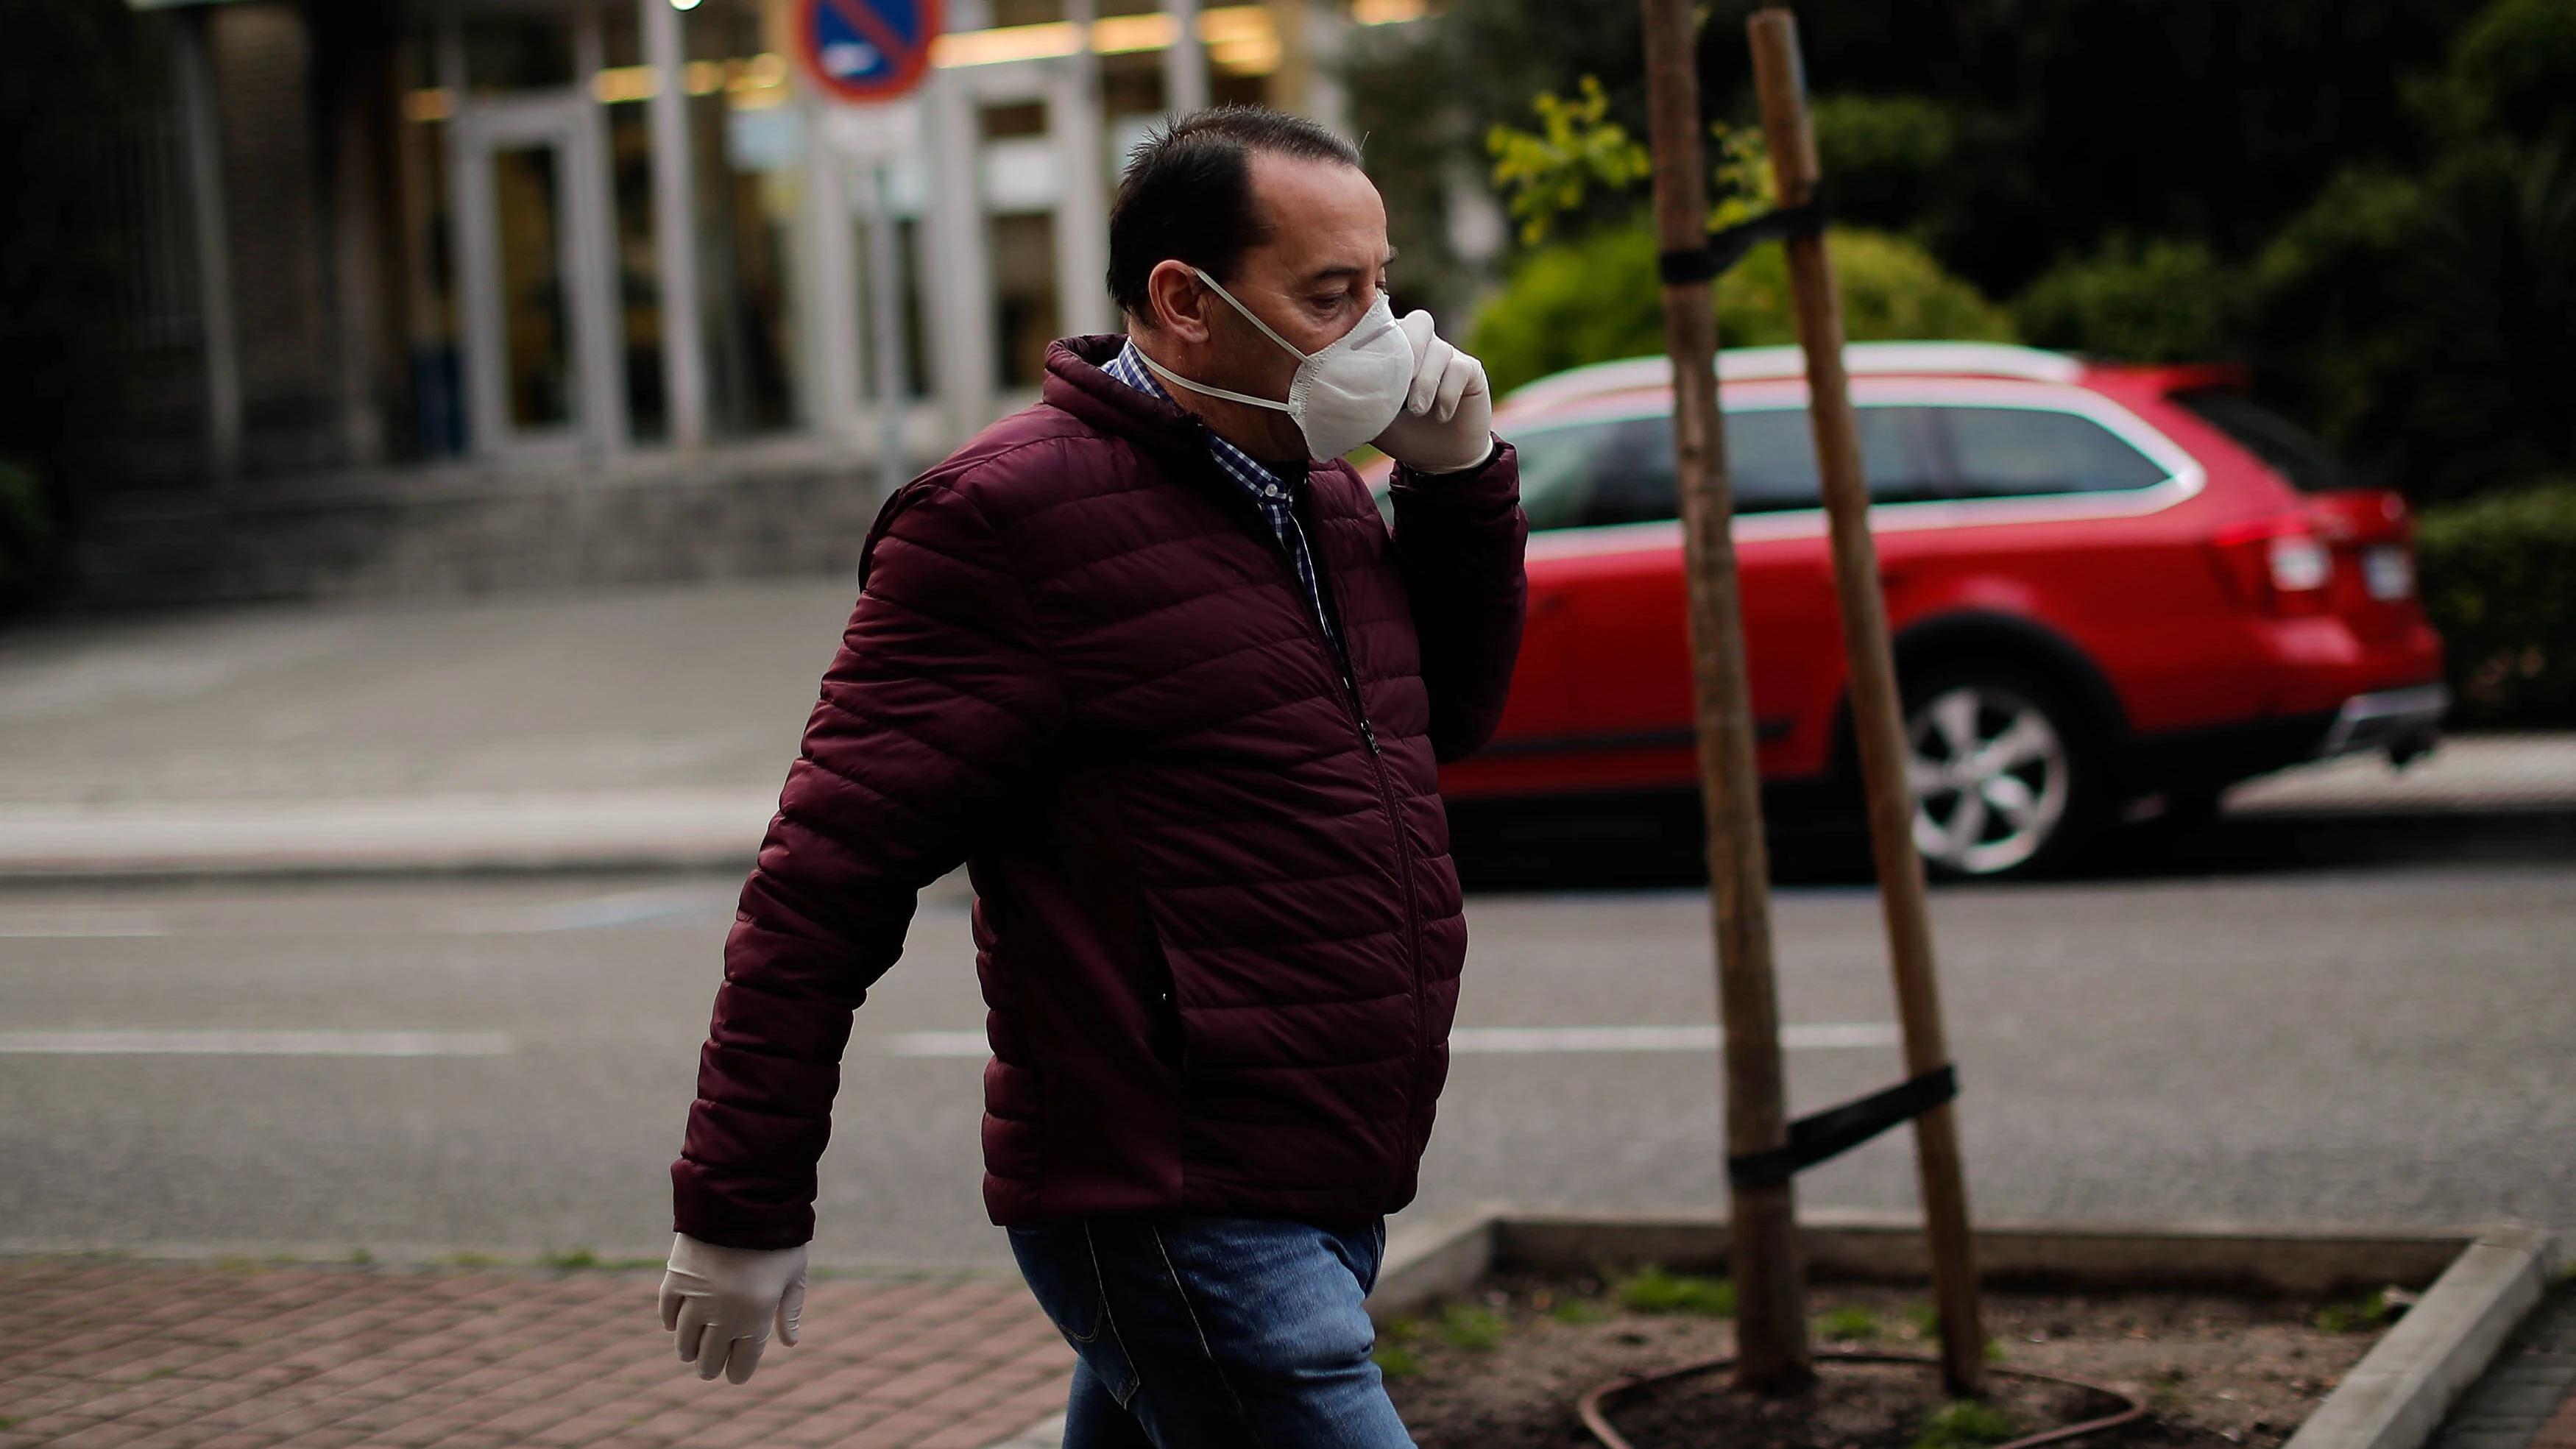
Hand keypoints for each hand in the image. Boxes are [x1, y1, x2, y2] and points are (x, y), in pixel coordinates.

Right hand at [659, 1232, 808, 1383]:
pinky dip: (671, 1322)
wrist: (743, 1197)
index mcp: (757, 1314)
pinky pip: (668, 1312)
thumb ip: (791, 1309)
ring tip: (690, 1353)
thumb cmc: (778, 1235)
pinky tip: (675, 1326)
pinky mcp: (676, 1278)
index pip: (742, 1361)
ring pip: (685, 1340)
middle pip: (710, 1357)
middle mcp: (724, 1313)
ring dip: (688, 1350)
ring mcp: (697, 1297)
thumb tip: (789, 1342)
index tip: (735, 1374)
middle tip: (709, 1368)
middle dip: (711, 1366)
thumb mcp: (795, 1272)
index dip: (738, 1372)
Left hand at [1372, 310, 1495, 474]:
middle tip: (1398, 382)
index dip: (1380, 339)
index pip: (1388, 326)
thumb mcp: (1373, 419)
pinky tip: (1440, 415)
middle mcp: (1424, 345)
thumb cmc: (1402, 432)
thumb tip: (1333, 392)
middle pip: (1420, 322)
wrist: (1439, 458)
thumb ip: (1357, 399)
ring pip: (1440, 349)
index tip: (1369, 369)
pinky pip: (1460, 368)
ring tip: (1416, 410)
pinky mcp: (1471, 371)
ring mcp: (1449, 356)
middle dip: (1408, 349)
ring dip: (1425, 382)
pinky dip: (1447, 393)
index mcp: (1397, 349)